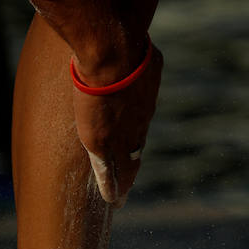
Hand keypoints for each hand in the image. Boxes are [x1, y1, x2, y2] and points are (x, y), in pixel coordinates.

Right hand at [71, 44, 162, 205]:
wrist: (112, 57)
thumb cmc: (128, 47)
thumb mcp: (144, 54)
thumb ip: (143, 59)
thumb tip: (147, 49)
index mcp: (144, 106)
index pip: (139, 127)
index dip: (134, 138)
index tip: (133, 148)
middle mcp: (136, 126)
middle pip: (134, 152)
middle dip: (131, 167)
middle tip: (129, 182)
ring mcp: (120, 136)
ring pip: (123, 166)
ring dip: (122, 184)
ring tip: (120, 199)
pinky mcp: (100, 143)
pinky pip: (106, 171)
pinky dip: (109, 186)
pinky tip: (112, 200)